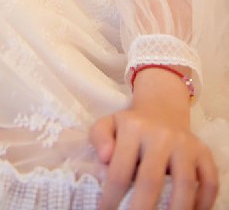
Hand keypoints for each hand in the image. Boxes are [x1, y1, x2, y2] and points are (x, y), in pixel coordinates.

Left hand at [89, 69, 217, 208]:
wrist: (161, 110)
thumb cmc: (131, 126)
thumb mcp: (108, 124)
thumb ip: (99, 138)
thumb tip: (104, 158)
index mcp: (133, 128)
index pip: (120, 171)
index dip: (111, 198)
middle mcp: (161, 135)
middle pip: (151, 181)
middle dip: (141, 209)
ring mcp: (185, 143)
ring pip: (184, 184)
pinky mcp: (203, 152)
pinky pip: (209, 182)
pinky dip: (203, 203)